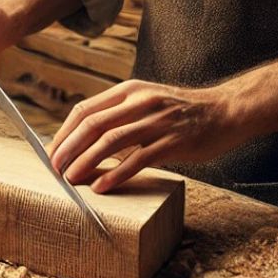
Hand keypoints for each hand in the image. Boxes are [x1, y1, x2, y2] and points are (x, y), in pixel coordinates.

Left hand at [49, 79, 238, 193]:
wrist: (227, 111)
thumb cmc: (183, 112)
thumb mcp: (148, 102)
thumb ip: (120, 115)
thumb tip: (86, 140)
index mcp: (130, 90)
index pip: (85, 110)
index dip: (63, 133)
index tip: (50, 153)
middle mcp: (141, 102)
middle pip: (93, 124)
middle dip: (68, 148)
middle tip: (53, 169)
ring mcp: (158, 121)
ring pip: (111, 140)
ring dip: (86, 161)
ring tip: (70, 179)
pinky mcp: (174, 141)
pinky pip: (138, 159)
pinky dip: (116, 173)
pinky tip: (102, 186)